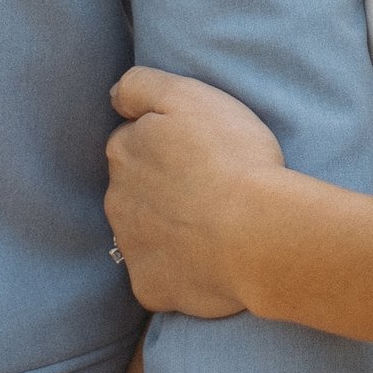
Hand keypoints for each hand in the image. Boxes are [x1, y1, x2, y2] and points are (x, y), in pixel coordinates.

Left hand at [104, 67, 290, 317]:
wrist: (258, 234)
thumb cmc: (232, 158)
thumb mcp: (188, 96)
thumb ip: (141, 85)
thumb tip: (114, 97)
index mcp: (124, 151)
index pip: (133, 141)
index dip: (166, 144)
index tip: (198, 152)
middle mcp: (116, 199)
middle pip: (134, 188)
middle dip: (161, 188)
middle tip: (209, 188)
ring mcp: (131, 247)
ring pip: (144, 232)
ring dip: (168, 229)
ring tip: (214, 227)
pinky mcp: (149, 286)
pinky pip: (158, 277)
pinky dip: (177, 271)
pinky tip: (208, 263)